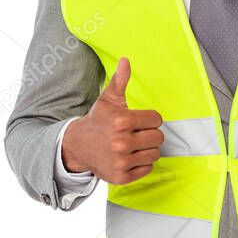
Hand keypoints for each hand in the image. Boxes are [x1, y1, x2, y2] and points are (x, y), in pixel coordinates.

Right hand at [61, 57, 163, 184]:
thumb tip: (125, 60)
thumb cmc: (99, 121)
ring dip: (147, 149)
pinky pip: (148, 169)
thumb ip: (120, 81)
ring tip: (134, 145)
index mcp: (122, 121)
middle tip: (137, 133)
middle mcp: (122, 142)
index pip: (157, 119)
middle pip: (158, 138)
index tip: (139, 120)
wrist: (79, 146)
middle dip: (150, 134)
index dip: (150, 119)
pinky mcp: (122, 177)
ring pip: (155, 154)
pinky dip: (142, 164)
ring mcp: (121, 161)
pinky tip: (130, 157)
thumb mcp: (108, 100)